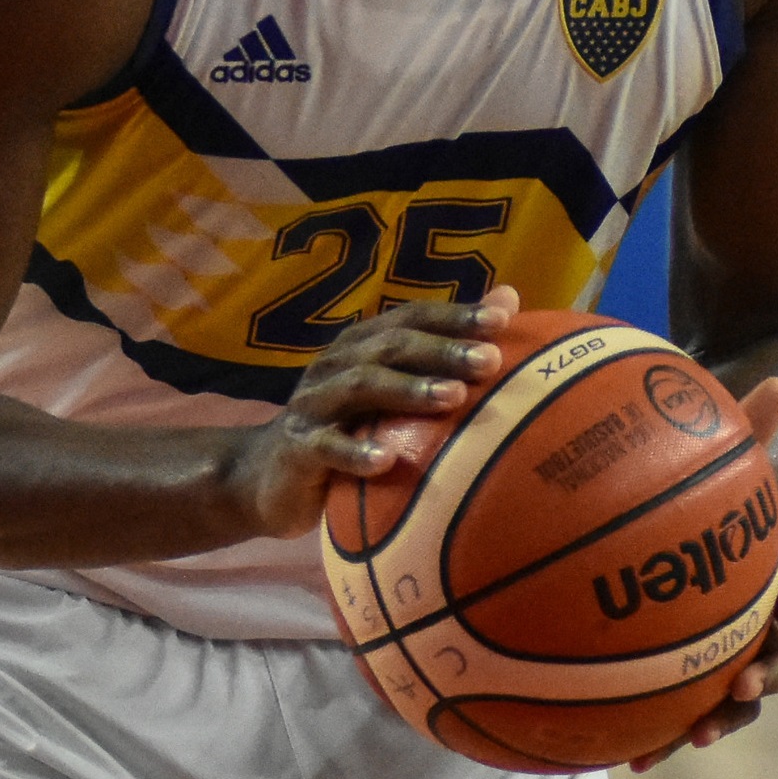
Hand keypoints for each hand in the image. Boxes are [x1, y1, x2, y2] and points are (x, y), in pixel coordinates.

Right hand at [224, 287, 518, 538]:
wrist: (268, 478)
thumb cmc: (346, 430)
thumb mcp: (390, 391)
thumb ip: (442, 350)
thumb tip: (509, 300)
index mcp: (361, 345)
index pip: (411, 318)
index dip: (454, 314)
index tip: (502, 319)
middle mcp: (336, 365)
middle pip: (390, 347)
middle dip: (442, 350)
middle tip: (490, 361)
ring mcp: (313, 405)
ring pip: (361, 387)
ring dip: (408, 390)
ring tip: (453, 397)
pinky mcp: (298, 449)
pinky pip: (327, 447)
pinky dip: (357, 453)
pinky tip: (387, 461)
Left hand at [628, 376, 777, 772]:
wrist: (665, 504)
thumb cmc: (699, 471)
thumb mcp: (720, 449)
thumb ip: (746, 423)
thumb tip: (772, 379)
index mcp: (766, 576)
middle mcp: (745, 618)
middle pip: (768, 663)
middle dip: (759, 686)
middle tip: (737, 693)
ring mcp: (709, 646)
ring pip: (721, 696)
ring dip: (708, 723)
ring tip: (681, 741)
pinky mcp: (670, 667)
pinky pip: (667, 704)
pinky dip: (651, 730)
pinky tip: (619, 755)